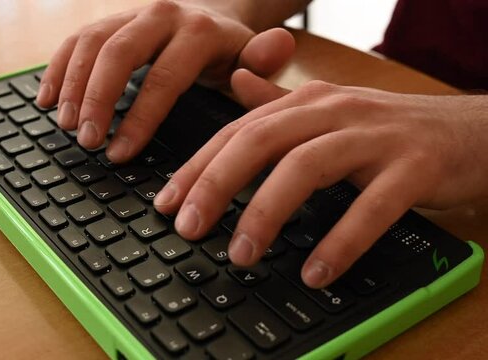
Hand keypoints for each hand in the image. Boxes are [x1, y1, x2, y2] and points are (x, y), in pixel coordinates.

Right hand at [36, 0, 293, 161]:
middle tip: (86, 141)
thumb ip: (263, 61)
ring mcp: (130, 15)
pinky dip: (56, 68)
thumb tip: (277, 47)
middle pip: (117, 53)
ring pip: (90, 43)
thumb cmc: (228, 51)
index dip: (139, 118)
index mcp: (198, 31)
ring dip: (71, 85)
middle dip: (97, 100)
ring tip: (64, 126)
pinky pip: (74, 39)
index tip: (120, 154)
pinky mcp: (108, 21)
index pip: (164, 77)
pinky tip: (45, 99)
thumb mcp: (252, 58)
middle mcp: (160, 15)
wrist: (209, 14)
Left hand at [154, 68, 487, 287]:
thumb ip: (279, 102)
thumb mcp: (330, 112)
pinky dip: (339, 242)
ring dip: (266, 213)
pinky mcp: (415, 167)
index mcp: (308, 102)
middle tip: (188, 228)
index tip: (167, 203)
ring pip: (306, 167)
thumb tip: (234, 84)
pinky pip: (370, 207)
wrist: (473, 130)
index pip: (238, 130)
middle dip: (216, 185)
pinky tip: (315, 272)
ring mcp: (376, 137)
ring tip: (241, 254)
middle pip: (260, 141)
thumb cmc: (390, 129)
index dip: (197, 166)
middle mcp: (335, 111)